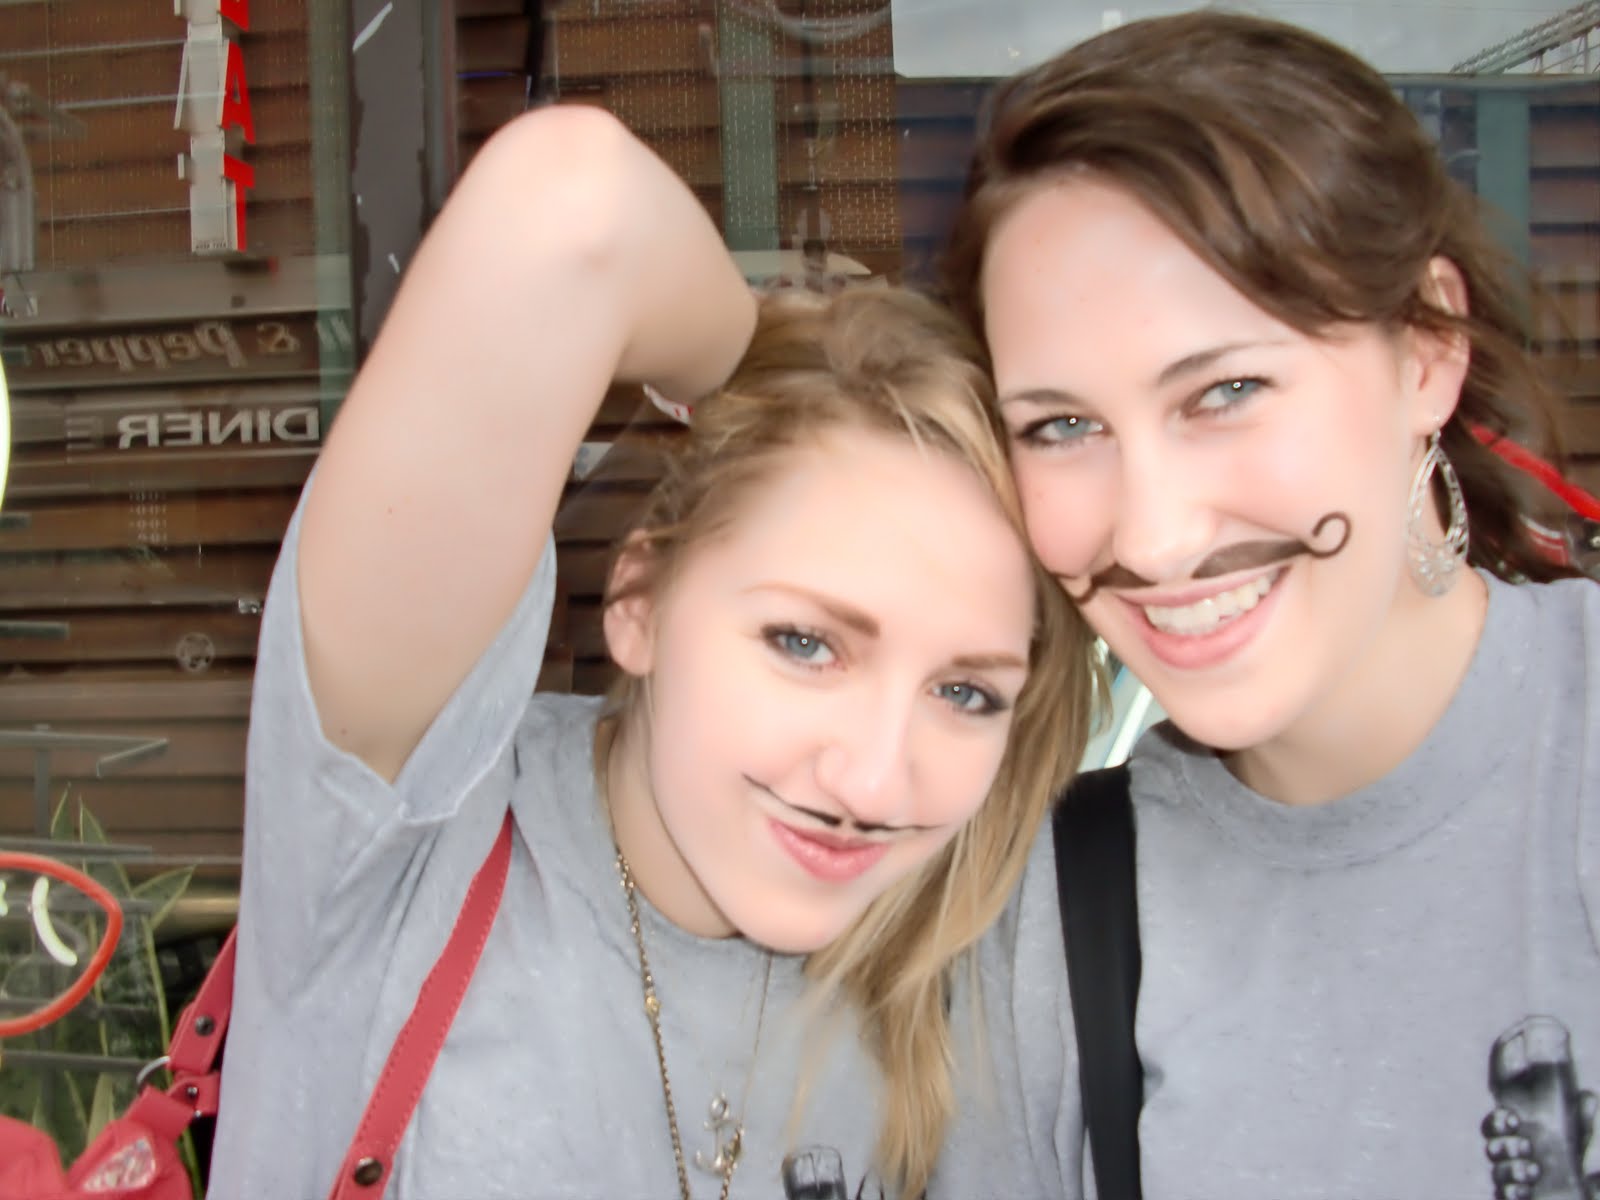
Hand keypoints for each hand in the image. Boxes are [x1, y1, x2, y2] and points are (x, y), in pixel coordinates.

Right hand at [1484, 1100, 1599, 1199]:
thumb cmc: (1571, 1162)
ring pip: (1497, 1173)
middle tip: (1527, 1147)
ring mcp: (1509, 1180)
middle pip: (1491, 1148)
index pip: (1495, 1124)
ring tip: (1534, 1170)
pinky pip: (1503, 1194)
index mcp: (1515, 1137)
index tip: (1514, 1119)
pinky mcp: (1512, 1196)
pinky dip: (1513, 1191)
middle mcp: (1508, 1158)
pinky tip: (1527, 1190)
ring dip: (1512, 1170)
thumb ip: (1580, 1120)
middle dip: (1506, 1146)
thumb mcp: (1579, 1141)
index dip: (1499, 1120)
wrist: (1574, 1194)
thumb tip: (1589, 1095)